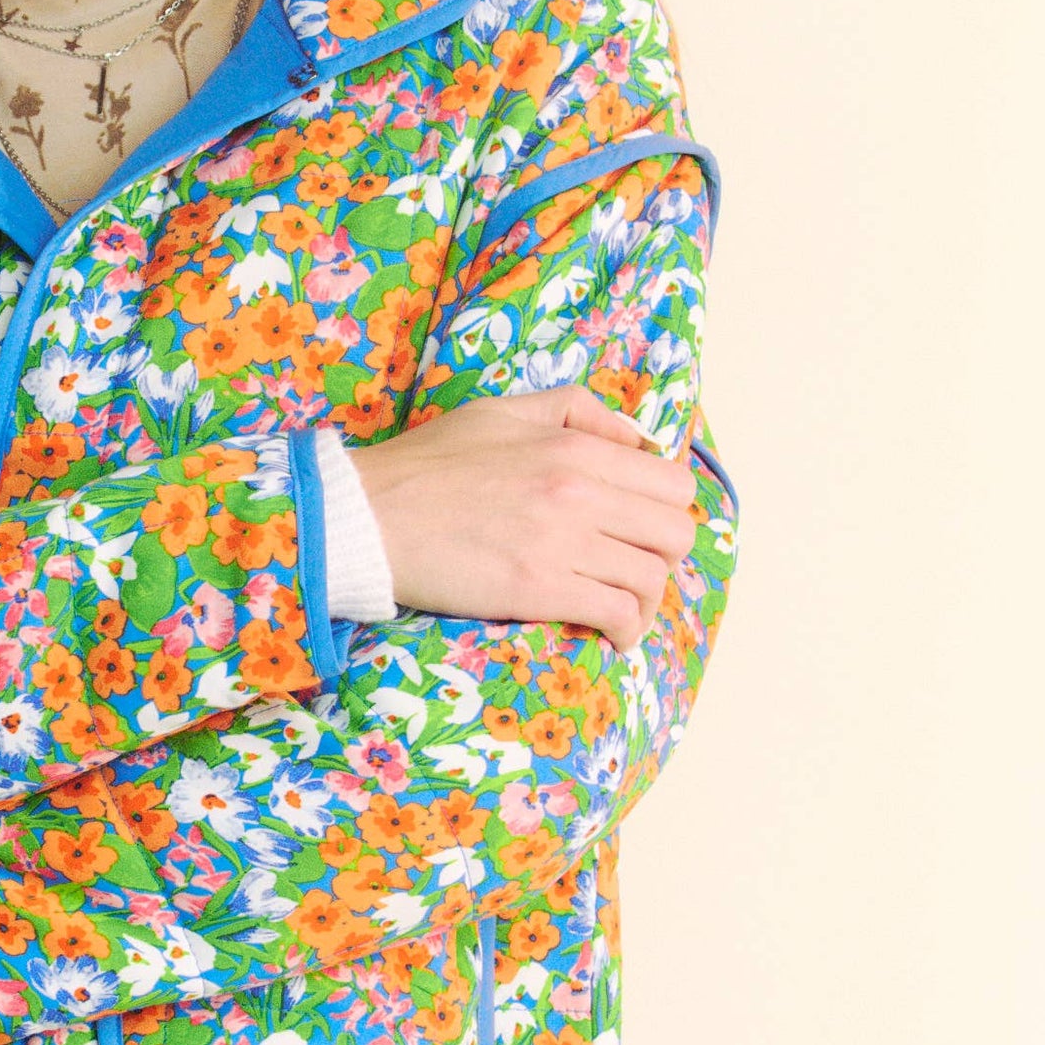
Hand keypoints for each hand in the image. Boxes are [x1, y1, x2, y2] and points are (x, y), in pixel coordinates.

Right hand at [349, 388, 698, 651]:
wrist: (368, 515)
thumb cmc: (427, 463)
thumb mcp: (503, 410)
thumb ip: (575, 410)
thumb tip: (635, 439)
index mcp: (576, 447)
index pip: (673, 483)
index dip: (667, 509)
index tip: (643, 526)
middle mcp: (582, 493)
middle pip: (676, 534)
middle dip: (663, 555)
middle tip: (632, 567)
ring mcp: (563, 543)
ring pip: (652, 579)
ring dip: (644, 599)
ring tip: (620, 608)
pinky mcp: (540, 590)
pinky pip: (616, 615)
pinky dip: (624, 630)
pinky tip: (608, 634)